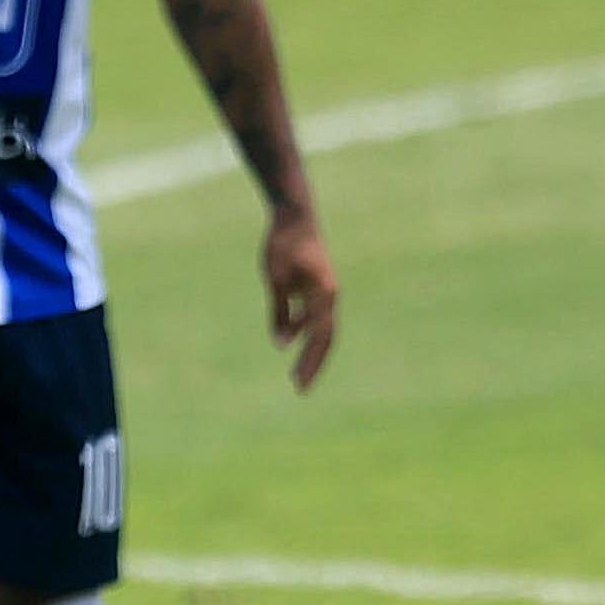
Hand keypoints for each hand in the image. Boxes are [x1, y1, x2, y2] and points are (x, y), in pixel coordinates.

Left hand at [262, 207, 339, 391]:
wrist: (294, 215)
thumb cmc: (284, 244)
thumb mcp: (275, 280)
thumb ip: (280, 312)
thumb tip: (280, 344)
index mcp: (324, 295)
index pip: (319, 337)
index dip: (310, 362)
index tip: (299, 383)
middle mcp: (329, 296)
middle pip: (325, 338)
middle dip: (313, 364)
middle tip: (300, 388)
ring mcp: (324, 291)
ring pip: (320, 329)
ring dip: (308, 350)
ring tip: (296, 374)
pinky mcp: (315, 286)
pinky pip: (311, 315)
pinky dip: (301, 329)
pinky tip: (286, 340)